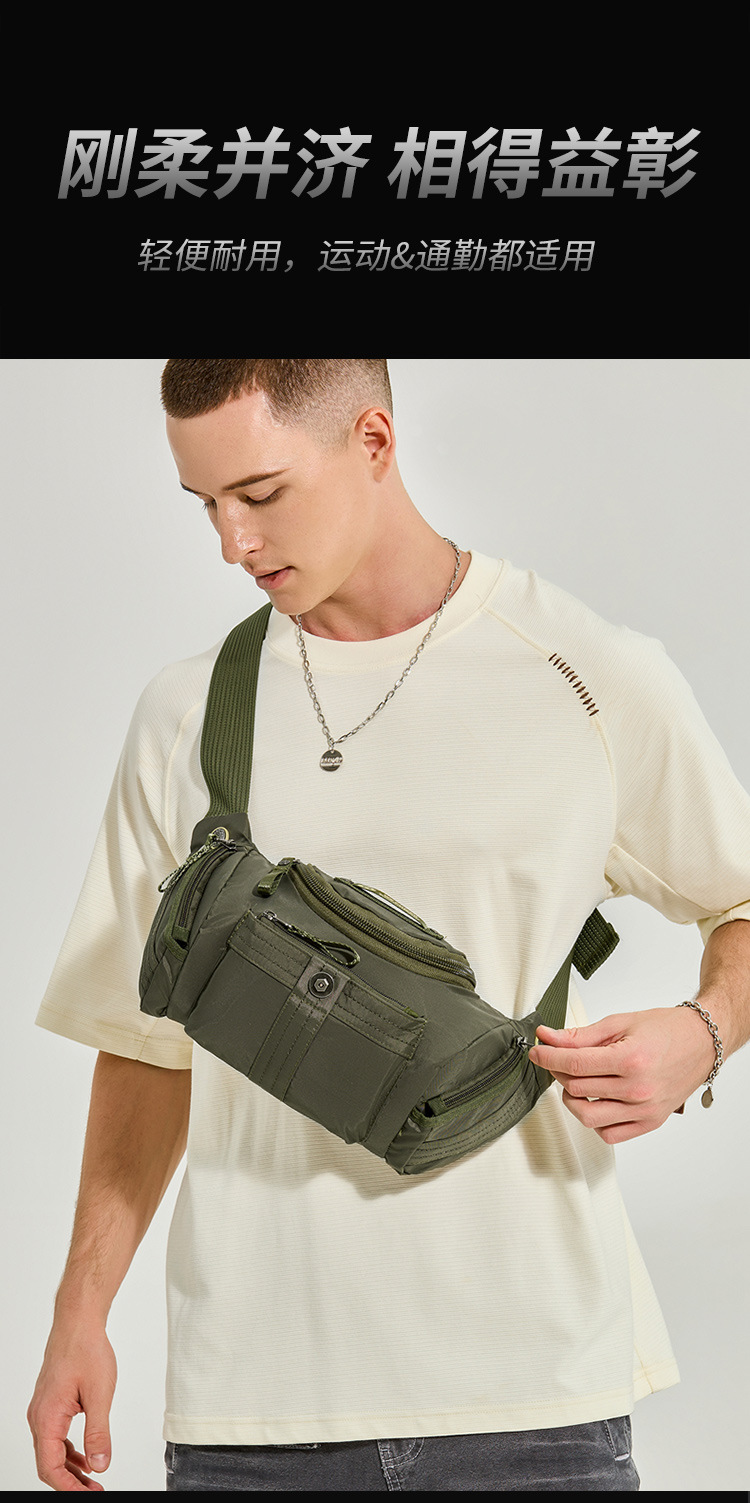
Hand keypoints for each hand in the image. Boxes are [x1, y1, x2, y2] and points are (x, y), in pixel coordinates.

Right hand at [27, 1320, 116, 1490]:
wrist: (78, 1323)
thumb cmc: (86, 1350)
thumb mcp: (99, 1394)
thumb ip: (99, 1432)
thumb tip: (99, 1465)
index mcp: (47, 1418)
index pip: (50, 1467)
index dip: (68, 1487)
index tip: (88, 1495)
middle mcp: (39, 1417)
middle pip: (48, 1463)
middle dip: (70, 1482)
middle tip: (94, 1491)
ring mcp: (43, 1410)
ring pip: (51, 1451)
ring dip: (70, 1469)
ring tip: (93, 1481)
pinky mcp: (51, 1404)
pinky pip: (55, 1436)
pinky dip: (69, 1451)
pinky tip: (85, 1457)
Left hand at [527, 1006, 715, 1143]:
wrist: (702, 1042)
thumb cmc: (666, 1029)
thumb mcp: (621, 1023)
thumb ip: (582, 1035)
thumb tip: (549, 1038)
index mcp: (630, 1060)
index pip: (574, 1064)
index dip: (548, 1057)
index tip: (536, 1051)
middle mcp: (638, 1089)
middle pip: (577, 1089)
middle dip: (559, 1073)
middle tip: (558, 1059)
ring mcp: (645, 1110)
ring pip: (588, 1117)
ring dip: (573, 1100)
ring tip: (577, 1082)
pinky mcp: (650, 1122)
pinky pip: (609, 1134)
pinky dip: (595, 1121)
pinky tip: (597, 1101)